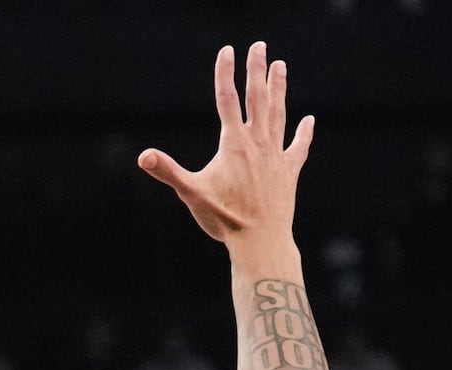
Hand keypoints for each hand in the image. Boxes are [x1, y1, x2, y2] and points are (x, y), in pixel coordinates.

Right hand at [139, 44, 312, 248]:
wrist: (261, 241)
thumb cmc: (224, 219)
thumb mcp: (191, 193)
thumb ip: (168, 171)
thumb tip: (143, 156)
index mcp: (234, 144)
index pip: (227, 100)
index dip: (225, 74)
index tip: (227, 51)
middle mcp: (258, 143)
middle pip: (258, 98)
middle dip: (257, 70)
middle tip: (259, 46)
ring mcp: (276, 155)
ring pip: (278, 114)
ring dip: (279, 89)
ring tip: (280, 67)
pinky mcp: (289, 172)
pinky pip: (299, 147)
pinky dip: (304, 133)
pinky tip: (309, 121)